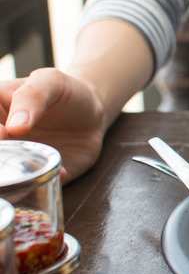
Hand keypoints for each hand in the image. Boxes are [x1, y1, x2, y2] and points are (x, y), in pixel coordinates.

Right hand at [1, 68, 106, 182]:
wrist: (93, 112)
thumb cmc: (66, 92)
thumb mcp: (50, 82)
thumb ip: (32, 96)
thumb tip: (15, 126)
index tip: (4, 134)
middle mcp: (0, 141)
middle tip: (12, 160)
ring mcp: (16, 161)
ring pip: (2, 181)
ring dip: (10, 186)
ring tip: (30, 178)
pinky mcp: (36, 177)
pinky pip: (31, 190)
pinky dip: (39, 189)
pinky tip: (61, 172)